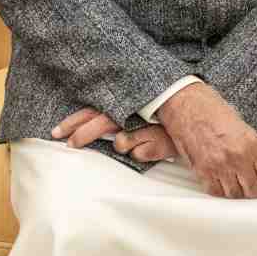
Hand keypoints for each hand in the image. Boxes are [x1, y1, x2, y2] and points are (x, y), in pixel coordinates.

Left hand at [51, 109, 177, 164]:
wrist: (200, 117)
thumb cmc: (166, 120)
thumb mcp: (140, 117)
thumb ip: (120, 125)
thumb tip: (104, 137)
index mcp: (124, 103)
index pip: (93, 110)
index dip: (73, 121)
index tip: (56, 133)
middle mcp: (134, 111)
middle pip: (102, 121)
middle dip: (83, 133)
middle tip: (70, 144)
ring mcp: (147, 126)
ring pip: (122, 141)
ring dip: (125, 144)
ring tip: (135, 142)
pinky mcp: (160, 141)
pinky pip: (142, 152)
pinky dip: (145, 151)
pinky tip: (155, 145)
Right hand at [156, 81, 256, 198]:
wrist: (187, 105)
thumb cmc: (213, 110)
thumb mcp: (243, 126)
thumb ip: (253, 149)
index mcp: (252, 144)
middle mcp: (237, 158)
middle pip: (253, 190)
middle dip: (256, 189)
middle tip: (255, 185)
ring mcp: (219, 166)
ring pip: (234, 194)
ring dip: (238, 191)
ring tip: (238, 184)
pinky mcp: (202, 171)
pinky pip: (215, 191)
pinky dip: (220, 190)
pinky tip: (223, 182)